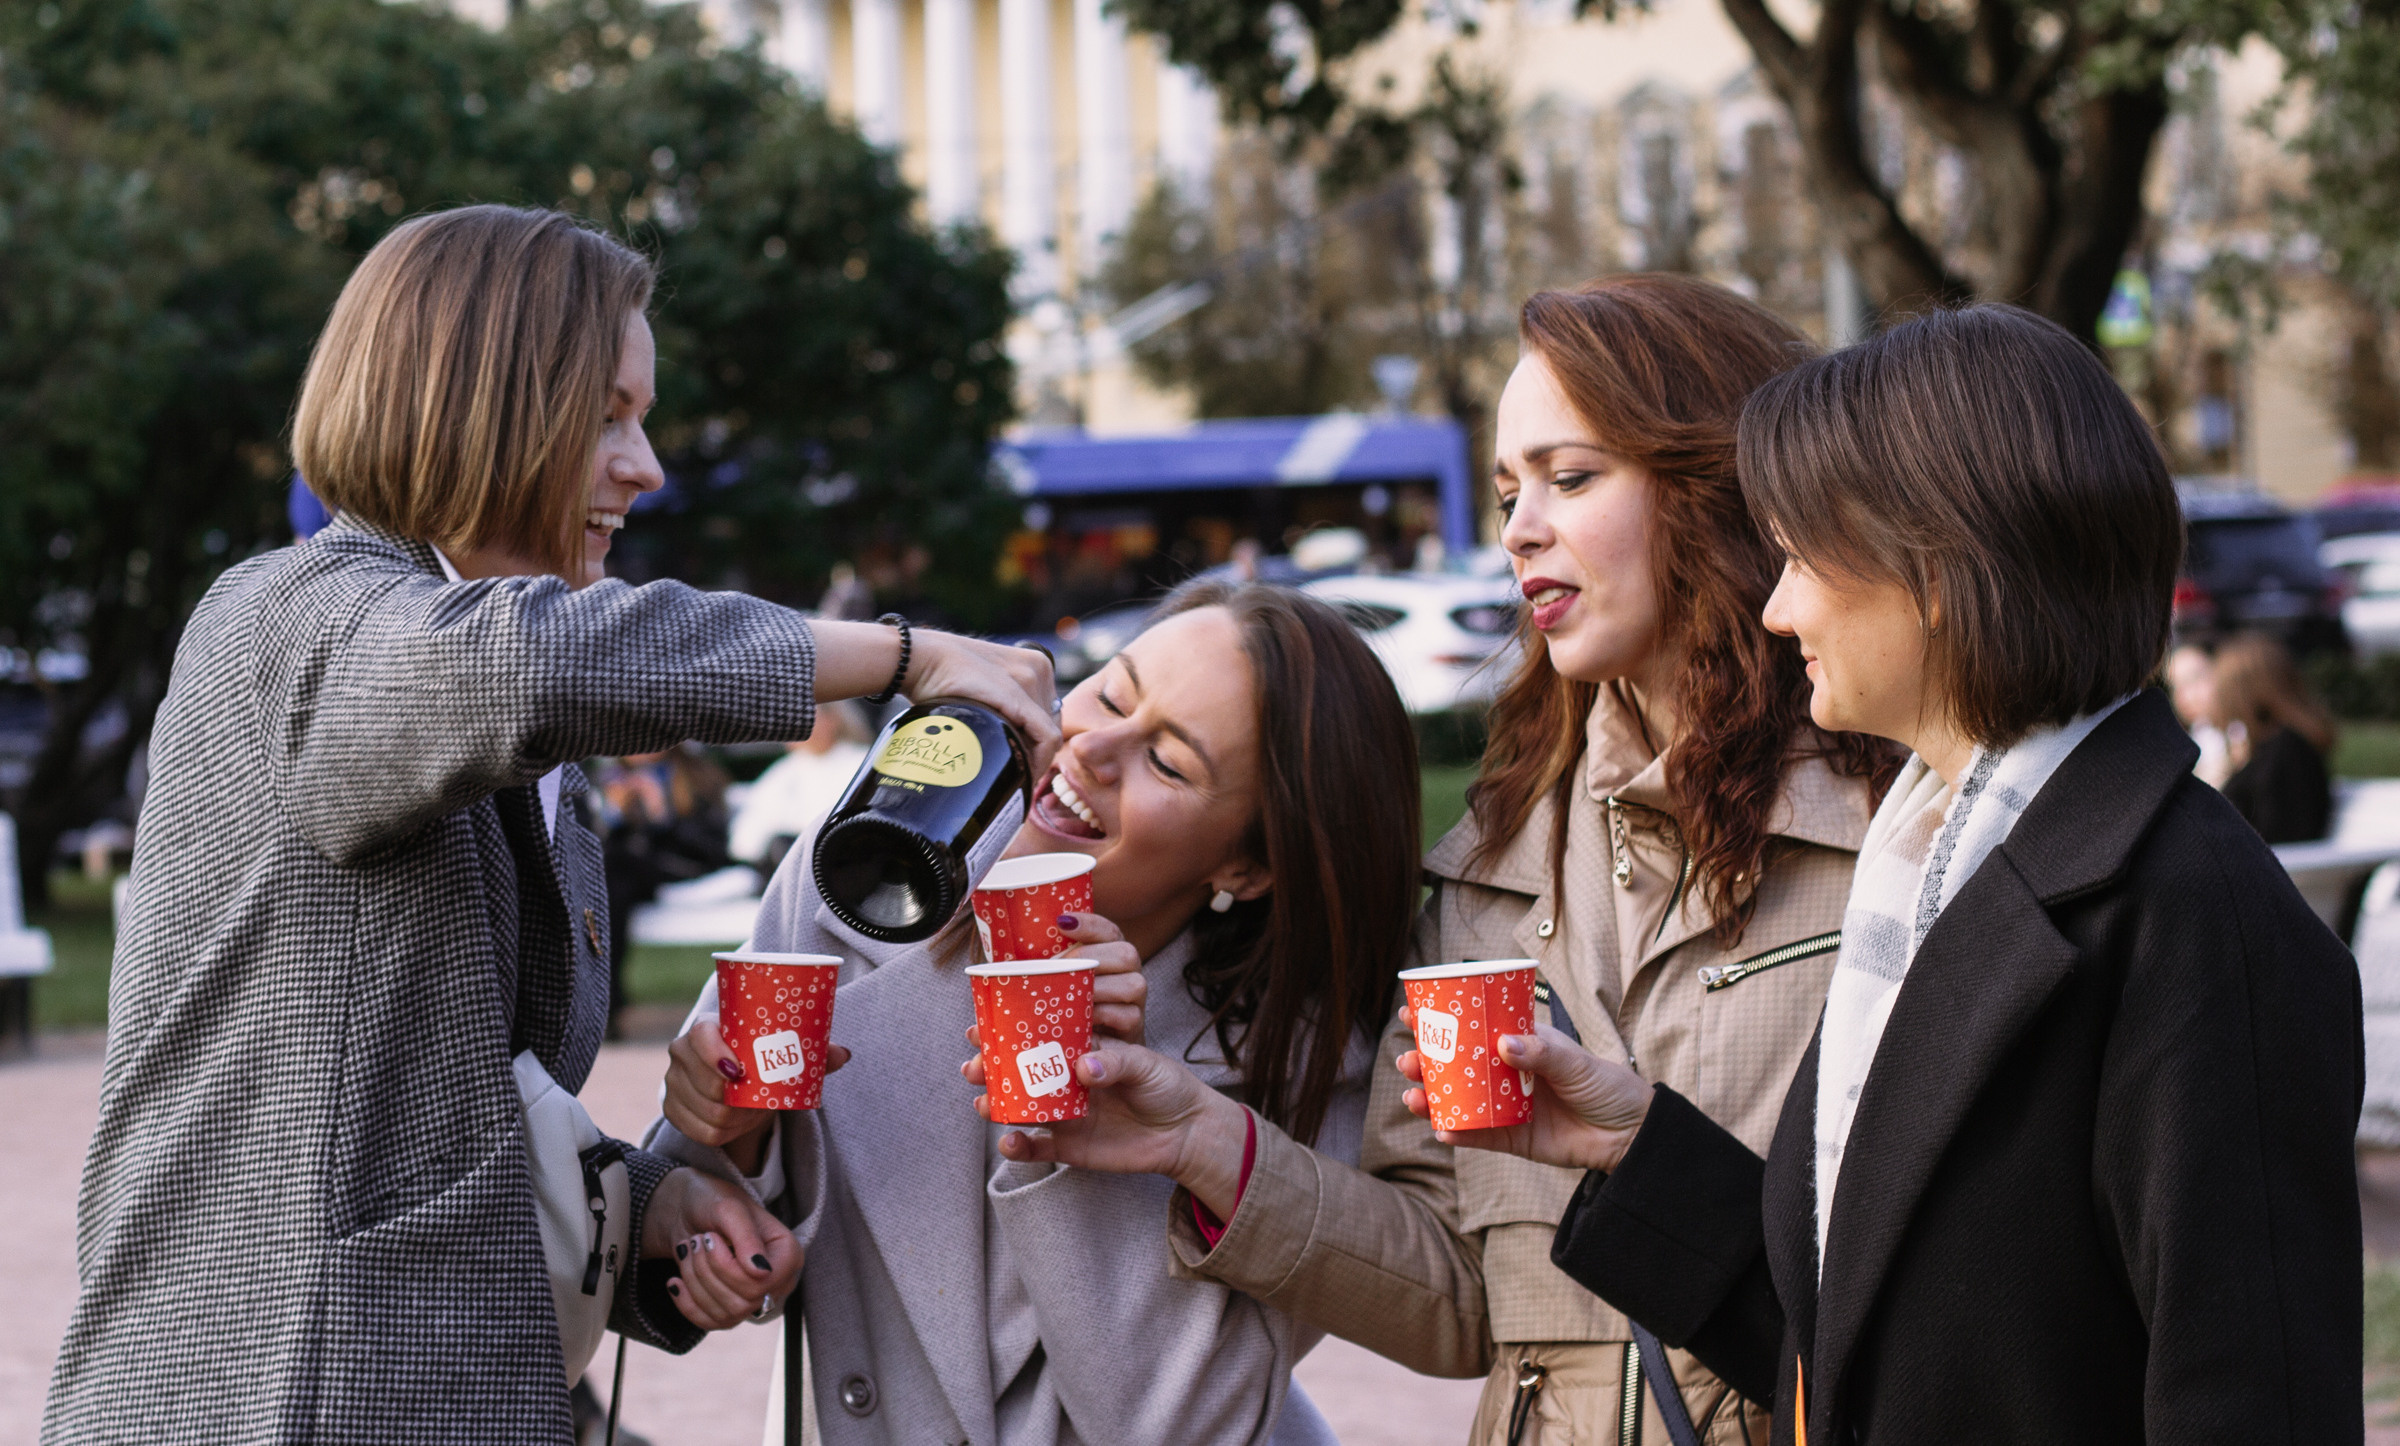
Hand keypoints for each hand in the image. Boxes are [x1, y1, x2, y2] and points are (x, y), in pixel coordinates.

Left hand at [641, 1167, 803, 1330]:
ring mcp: (754, 1299)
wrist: (690, 1209)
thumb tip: (761, 1274)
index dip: (728, 1268)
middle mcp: (777, 1282)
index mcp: (788, 1255)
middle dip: (708, 1271)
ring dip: (695, 1281)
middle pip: (743, 1302)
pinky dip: (686, 1303)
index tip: (711, 1237)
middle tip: (697, 1241)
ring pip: (726, 1314)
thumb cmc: (714, 1201)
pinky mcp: (729, 1310)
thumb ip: (747, 1238)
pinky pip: (709, 1323)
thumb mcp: (729, 1210)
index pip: (761, 1284)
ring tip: (689, 1251)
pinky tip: (675, 1281)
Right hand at [665, 1018, 850, 1173]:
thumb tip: (844, 1054)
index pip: (701, 1037)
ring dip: (736, 1119)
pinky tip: (737, 1125)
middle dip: (740, 1100)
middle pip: (707, 1085)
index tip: (741, 1072)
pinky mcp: (672, 1110)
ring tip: (753, 1110)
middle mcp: (681, 1052)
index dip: (717, 1055)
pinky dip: (724, 1134)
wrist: (735, 1080)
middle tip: (761, 1100)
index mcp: (704, 1027)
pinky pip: (701, 1133)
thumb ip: (812, 1050)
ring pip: (708, 1113)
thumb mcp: (782, 1050)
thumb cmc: (758, 1057)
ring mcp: (672, 1082)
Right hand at [899, 629, 1062, 775]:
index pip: (1049, 712)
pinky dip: (1038, 761)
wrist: (921, 659)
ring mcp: (1031, 679)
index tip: (1021, 761)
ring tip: (1014, 776)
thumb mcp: (986, 685)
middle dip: (1036, 749)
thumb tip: (1012, 740)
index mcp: (1034, 662)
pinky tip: (1021, 775)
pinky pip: (1046, 737)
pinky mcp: (1019, 697)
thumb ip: (1006, 703)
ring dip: (1034, 757)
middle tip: (1015, 771)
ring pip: (1050, 732)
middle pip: (1051, 722)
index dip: (1038, 740)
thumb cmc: (943, 678)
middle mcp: (1038, 668)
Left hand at [966, 912, 1144, 1045]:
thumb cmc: (1060, 1026)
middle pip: (1125, 951)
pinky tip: (1093, 1025)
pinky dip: (1111, 1019)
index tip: (1061, 923)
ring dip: (1103, 989)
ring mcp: (1132, 1002)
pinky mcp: (1136, 1029)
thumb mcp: (1037, 1008)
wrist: (1090, 1062)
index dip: (1089, 922)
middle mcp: (1122, 975)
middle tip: (1060, 970)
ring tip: (1079, 1000)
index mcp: (1101, 957)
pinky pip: (1131, 1018)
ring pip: (1133, 983)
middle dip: (1091, 957)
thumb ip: (1010, 1012)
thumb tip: (971, 1036)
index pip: (1106, 929)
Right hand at [967, 1041, 1250, 1218]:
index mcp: (1077, 1050)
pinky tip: (1009, 1141)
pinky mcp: (1069, 1146)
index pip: (1035, 1037)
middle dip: (988, 1069)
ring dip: (995, 1105)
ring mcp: (1063, 1113)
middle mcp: (1064, 1080)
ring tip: (983, 1103)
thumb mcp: (1146, 1063)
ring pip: (1018, 1108)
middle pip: (1015, 1073)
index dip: (1006, 1031)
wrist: (1186, 1132)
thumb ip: (1117, 1060)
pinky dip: (1020, 1146)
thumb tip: (1084, 1068)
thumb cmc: (1165, 1086)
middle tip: (972, 1065)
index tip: (981, 1025)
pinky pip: (1037, 1147)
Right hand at [1397, 1010, 1652, 1172]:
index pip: (1473, 1028)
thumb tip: (1504, 1045)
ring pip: (1458, 1101)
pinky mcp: (1512, 1138)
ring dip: (1431, 1098)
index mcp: (1518, 1044)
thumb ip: (1541, 1053)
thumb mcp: (1576, 1062)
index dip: (1440, 1020)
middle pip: (1454, 1066)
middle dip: (1425, 1063)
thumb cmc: (1606, 1086)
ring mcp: (1505, 1106)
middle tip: (1407, 1061)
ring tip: (1413, 1097)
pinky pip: (1478, 1136)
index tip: (1411, 1014)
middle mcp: (1504, 1073)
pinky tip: (1440, 1129)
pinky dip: (1457, 1133)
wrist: (1630, 1135)